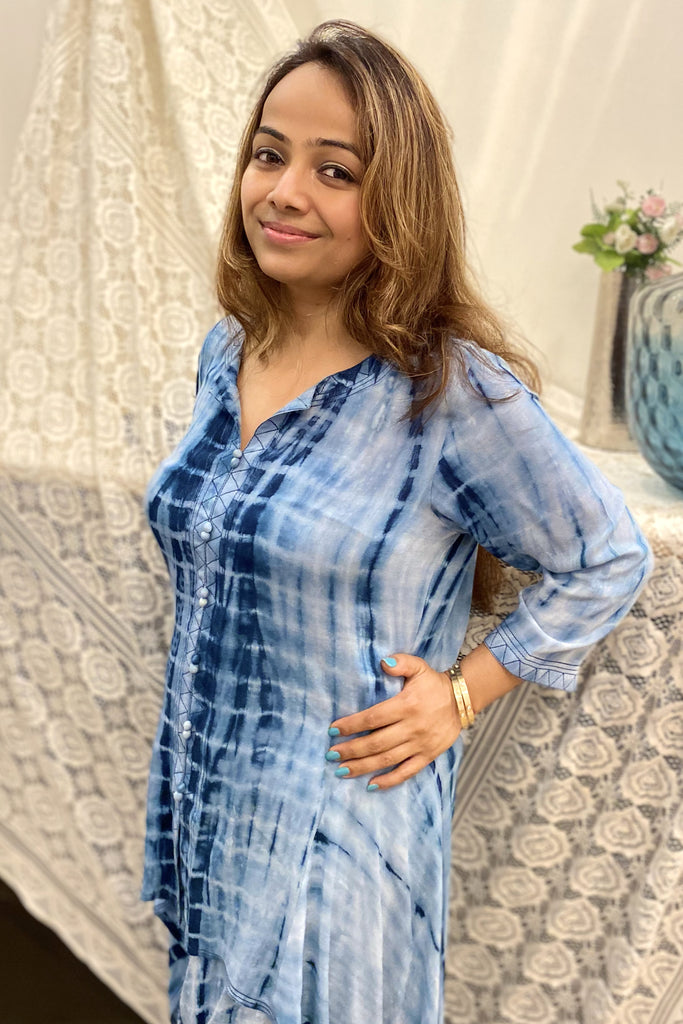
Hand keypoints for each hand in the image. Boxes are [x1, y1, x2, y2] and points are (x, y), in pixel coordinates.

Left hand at [326, 654, 460, 790]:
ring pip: (387, 759)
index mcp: (406, 705)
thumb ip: (401, 662)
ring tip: (342, 770)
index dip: (352, 724)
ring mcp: (420, 744)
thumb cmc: (433, 683)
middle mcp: (412, 727)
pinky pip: (407, 772)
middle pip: (376, 742)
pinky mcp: (428, 756)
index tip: (333, 730)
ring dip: (363, 767)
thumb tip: (384, 662)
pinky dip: (389, 780)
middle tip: (331, 754)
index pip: (373, 718)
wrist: (462, 700)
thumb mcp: (419, 667)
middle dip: (351, 750)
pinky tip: (371, 784)